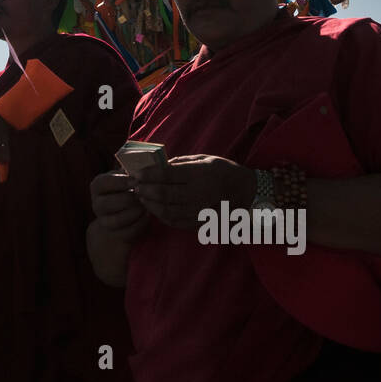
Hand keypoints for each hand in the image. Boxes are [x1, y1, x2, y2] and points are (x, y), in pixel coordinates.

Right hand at [91, 171, 149, 243]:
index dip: (120, 182)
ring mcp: (104, 221)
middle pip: (109, 203)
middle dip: (129, 199)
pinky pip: (127, 232)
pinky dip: (140, 224)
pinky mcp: (115, 234)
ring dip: (135, 212)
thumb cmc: (128, 189)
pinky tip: (147, 216)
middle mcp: (97, 204)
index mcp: (98, 186)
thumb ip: (131, 170)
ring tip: (146, 205)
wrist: (123, 212)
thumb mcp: (126, 177)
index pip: (103, 183)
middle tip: (143, 195)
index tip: (136, 181)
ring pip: (117, 219)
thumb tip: (143, 163)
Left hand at [134, 154, 254, 230]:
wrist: (244, 192)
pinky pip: (174, 221)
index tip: (137, 174)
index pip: (167, 175)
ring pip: (166, 211)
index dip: (148, 175)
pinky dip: (160, 216)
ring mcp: (198, 211)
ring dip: (149, 205)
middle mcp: (198, 194)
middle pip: (163, 195)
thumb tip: (156, 166)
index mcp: (199, 174)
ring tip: (142, 197)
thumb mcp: (203, 159)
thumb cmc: (221, 171)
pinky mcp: (199, 223)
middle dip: (145, 190)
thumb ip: (179, 162)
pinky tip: (155, 208)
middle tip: (136, 186)